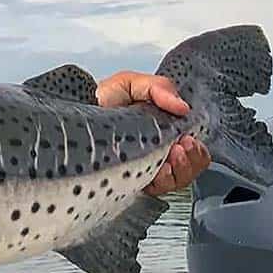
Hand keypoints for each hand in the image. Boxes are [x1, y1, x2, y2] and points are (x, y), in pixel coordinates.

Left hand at [96, 71, 211, 194]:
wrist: (77, 109)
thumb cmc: (104, 97)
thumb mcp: (133, 83)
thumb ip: (160, 88)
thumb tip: (182, 107)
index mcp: (165, 132)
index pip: (194, 150)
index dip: (196, 150)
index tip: (187, 140)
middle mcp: (158, 152)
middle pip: (190, 168)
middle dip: (190, 161)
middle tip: (179, 147)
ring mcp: (145, 168)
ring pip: (177, 180)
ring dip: (179, 170)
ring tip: (170, 156)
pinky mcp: (131, 180)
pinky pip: (156, 189)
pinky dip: (163, 182)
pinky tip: (159, 171)